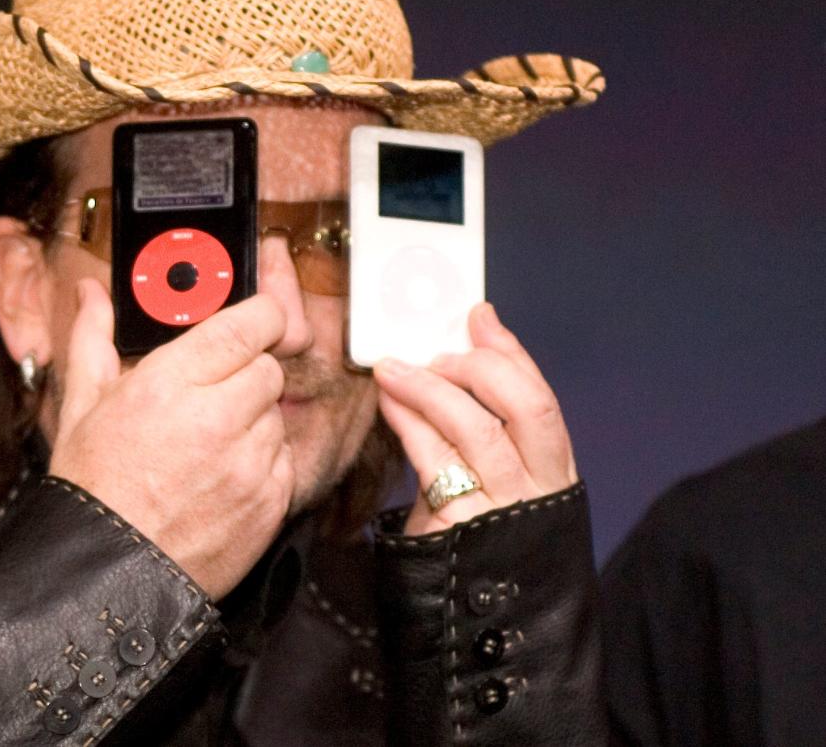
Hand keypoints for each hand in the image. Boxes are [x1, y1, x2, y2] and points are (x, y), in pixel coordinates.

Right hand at [48, 279, 294, 599]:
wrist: (105, 577)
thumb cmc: (91, 491)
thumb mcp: (81, 406)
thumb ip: (94, 337)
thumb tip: (92, 293)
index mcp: (170, 383)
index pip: (250, 323)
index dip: (257, 315)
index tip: (251, 319)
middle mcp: (217, 418)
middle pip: (268, 366)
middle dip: (244, 371)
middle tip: (209, 392)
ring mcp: (249, 464)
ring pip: (277, 413)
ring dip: (252, 418)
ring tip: (206, 443)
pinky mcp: (270, 502)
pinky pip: (283, 459)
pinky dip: (261, 461)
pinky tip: (219, 477)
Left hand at [374, 303, 577, 535]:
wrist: (470, 624)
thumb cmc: (474, 540)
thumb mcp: (488, 483)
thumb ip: (479, 430)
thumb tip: (451, 361)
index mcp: (552, 473)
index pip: (540, 399)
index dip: (509, 352)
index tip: (478, 317)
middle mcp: (539, 489)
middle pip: (526, 406)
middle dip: (478, 367)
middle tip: (436, 353)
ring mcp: (503, 509)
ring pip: (475, 429)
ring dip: (429, 387)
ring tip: (392, 368)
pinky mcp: (460, 527)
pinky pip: (433, 460)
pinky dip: (408, 422)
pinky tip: (389, 403)